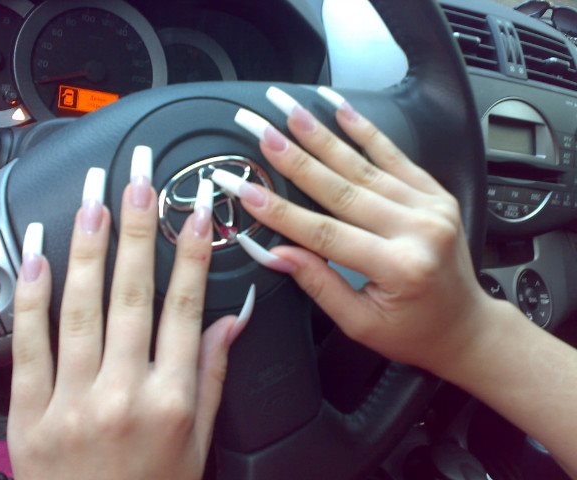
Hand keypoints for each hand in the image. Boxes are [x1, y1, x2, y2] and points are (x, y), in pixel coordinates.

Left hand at [7, 154, 252, 479]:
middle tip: (140, 180)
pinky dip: (32, 293)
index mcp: (172, 400)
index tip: (195, 211)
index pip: (185, 306)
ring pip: (80, 307)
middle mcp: (123, 394)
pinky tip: (40, 253)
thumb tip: (234, 316)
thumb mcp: (199, 440)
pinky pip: (28, 342)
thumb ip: (213, 371)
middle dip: (138, 227)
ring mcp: (71, 401)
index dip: (192, 252)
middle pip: (132, 293)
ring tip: (95, 198)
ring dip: (88, 245)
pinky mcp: (28, 412)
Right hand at [215, 87, 494, 371]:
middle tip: (259, 130)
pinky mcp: (434, 193)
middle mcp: (418, 230)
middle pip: (341, 188)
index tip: (244, 188)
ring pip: (363, 165)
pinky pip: (395, 155)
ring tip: (288, 109)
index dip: (280, 211)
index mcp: (399, 267)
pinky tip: (339, 107)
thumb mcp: (360, 323)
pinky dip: (365, 130)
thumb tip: (273, 253)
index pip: (325, 233)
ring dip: (322, 134)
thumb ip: (318, 284)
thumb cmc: (412, 332)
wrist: (465, 325)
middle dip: (292, 158)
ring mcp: (430, 206)